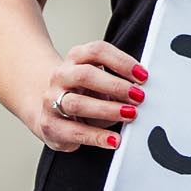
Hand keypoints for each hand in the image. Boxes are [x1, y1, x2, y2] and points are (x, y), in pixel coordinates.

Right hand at [31, 39, 149, 152]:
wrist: (49, 108)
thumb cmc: (82, 91)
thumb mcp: (100, 78)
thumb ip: (117, 80)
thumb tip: (142, 91)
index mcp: (76, 58)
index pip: (97, 51)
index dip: (121, 61)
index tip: (142, 75)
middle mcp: (61, 76)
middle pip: (85, 75)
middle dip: (115, 86)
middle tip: (138, 96)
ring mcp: (51, 100)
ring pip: (77, 103)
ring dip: (107, 110)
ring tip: (130, 115)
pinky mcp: (50, 125)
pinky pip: (74, 131)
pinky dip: (97, 137)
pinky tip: (114, 140)